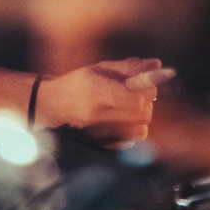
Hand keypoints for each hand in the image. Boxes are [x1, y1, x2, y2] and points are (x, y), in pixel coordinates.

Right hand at [36, 58, 175, 143]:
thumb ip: (130, 67)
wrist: (52, 106)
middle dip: (147, 103)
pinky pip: (131, 142)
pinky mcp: (101, 145)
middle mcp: (98, 114)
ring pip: (140, 130)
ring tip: (131, 108)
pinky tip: (123, 120)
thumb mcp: (101, 68)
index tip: (145, 84)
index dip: (148, 90)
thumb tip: (157, 64)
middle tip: (138, 94)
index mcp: (98, 91)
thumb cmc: (78, 82)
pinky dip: (132, 130)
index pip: (137, 98)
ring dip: (141, 118)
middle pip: (142, 115)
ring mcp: (99, 132)